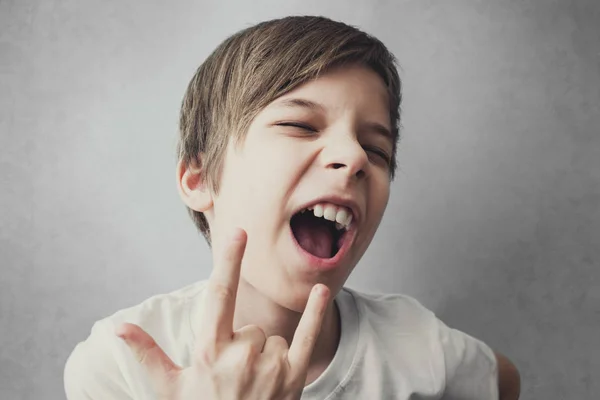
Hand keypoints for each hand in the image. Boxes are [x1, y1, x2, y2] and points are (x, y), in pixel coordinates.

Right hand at [115, 228, 329, 399]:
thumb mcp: (168, 389)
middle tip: (232, 375)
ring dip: (263, 353)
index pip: (219, 294)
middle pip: (249, 325)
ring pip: (272, 337)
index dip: (228, 261)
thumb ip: (147, 353)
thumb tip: (117, 326)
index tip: (238, 232)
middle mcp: (241, 355)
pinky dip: (316, 313)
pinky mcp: (293, 378)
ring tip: (250, 384)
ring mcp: (269, 366)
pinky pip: (307, 336)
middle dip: (242, 343)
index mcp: (209, 352)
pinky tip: (322, 290)